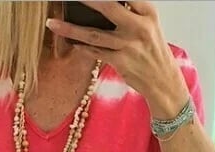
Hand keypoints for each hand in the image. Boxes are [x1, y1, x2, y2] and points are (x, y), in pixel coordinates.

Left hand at [45, 1, 189, 117]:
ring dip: (70, 29)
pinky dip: (81, 47)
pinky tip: (69, 42)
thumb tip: (102, 5)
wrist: (163, 80)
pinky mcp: (120, 62)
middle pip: (107, 7)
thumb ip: (130, 11)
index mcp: (148, 12)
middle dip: (85, 0)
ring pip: (93, 34)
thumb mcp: (148, 24)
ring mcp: (128, 45)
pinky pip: (95, 52)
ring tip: (52, 23)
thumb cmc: (152, 50)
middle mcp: (139, 26)